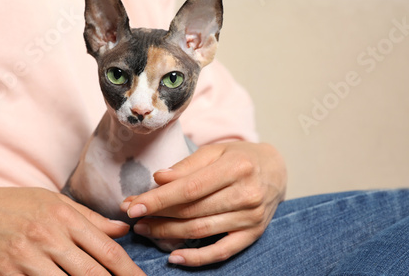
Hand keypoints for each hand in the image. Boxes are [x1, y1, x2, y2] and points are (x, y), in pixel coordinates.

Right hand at [0, 171, 143, 275]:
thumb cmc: (16, 203)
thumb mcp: (55, 202)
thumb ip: (91, 218)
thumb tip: (122, 229)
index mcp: (65, 217)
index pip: (106, 250)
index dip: (129, 271)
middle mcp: (49, 237)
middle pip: (91, 273)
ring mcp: (26, 257)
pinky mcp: (5, 273)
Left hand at [120, 141, 286, 266]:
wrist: (276, 169)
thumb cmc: (240, 157)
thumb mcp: (215, 151)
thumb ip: (187, 165)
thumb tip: (159, 178)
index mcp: (236, 168)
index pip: (190, 188)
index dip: (159, 199)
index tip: (133, 204)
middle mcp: (246, 194)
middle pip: (192, 210)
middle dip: (157, 215)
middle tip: (132, 216)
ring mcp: (251, 217)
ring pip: (201, 230)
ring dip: (168, 233)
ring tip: (145, 229)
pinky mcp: (253, 234)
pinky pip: (222, 251)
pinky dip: (197, 258)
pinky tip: (174, 257)